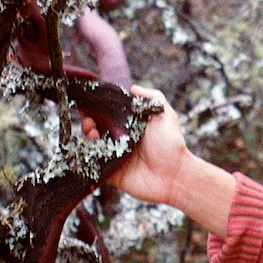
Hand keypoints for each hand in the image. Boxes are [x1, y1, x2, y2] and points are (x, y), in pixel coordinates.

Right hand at [82, 85, 188, 205]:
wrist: (174, 174)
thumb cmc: (170, 142)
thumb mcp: (164, 114)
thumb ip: (152, 97)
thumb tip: (133, 88)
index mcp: (132, 126)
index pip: (111, 115)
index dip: (99, 108)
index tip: (90, 100)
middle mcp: (122, 140)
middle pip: (98, 128)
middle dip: (89, 120)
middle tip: (88, 117)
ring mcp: (115, 157)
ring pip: (93, 144)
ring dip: (87, 134)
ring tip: (91, 129)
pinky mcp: (111, 173)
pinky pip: (94, 164)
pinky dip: (87, 154)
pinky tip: (91, 144)